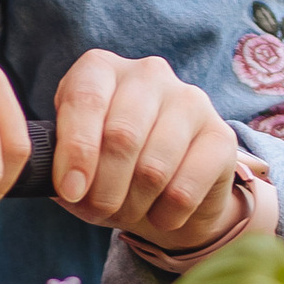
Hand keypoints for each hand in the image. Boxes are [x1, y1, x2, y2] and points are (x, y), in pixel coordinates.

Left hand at [50, 51, 264, 256]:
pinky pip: (185, 188)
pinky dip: (165, 214)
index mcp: (102, 69)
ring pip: (153, 167)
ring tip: (128, 212)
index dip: (75, 151)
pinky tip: (161, 214)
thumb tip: (67, 186)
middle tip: (100, 210)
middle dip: (103, 189)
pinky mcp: (221, 136)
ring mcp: (190, 100)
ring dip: (133, 205)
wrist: (168, 195)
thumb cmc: (109, 171)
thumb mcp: (74, 165)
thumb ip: (62, 170)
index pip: (85, 101)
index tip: (71, 191)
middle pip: (121, 136)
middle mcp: (147, 74)